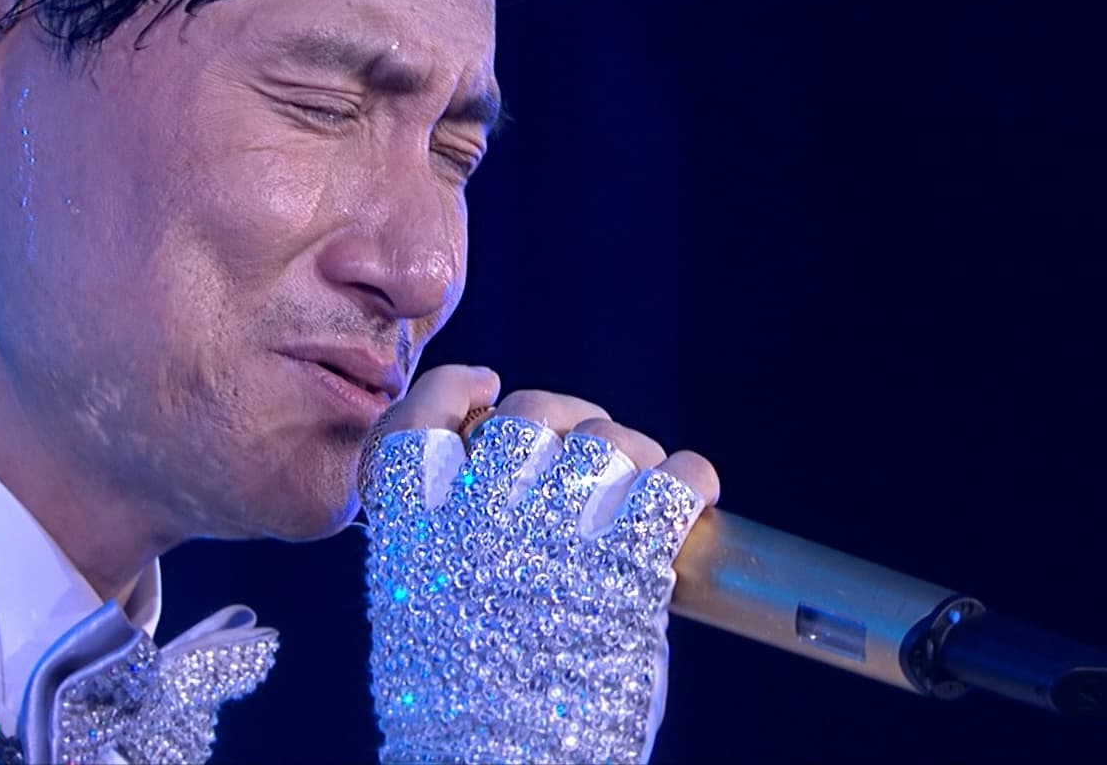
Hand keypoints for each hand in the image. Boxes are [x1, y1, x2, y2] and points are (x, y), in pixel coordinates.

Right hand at [359, 366, 720, 763]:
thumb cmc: (462, 719)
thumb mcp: (419, 619)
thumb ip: (447, 551)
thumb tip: (500, 503)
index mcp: (413, 533)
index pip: (421, 420)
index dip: (454, 391)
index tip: (484, 388)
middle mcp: (478, 518)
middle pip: (526, 418)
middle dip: (561, 421)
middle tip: (581, 449)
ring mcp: (552, 534)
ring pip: (603, 440)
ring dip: (629, 450)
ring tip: (640, 476)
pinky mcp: (626, 565)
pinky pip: (670, 482)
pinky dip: (688, 475)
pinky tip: (693, 485)